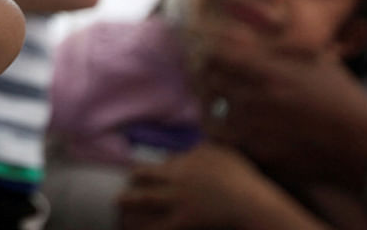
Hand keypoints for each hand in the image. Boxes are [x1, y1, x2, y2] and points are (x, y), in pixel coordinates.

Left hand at [118, 143, 323, 229]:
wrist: (248, 201)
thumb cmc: (243, 179)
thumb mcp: (225, 154)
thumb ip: (209, 148)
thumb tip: (198, 145)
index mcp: (187, 162)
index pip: (162, 162)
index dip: (152, 167)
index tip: (141, 170)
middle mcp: (176, 178)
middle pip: (145, 175)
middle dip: (133, 178)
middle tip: (125, 180)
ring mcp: (176, 199)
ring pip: (144, 199)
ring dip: (128, 200)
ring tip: (117, 201)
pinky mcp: (182, 220)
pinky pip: (158, 226)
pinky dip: (145, 228)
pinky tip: (133, 229)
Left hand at [188, 27, 366, 190]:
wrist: (364, 146)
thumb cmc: (344, 101)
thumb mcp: (318, 62)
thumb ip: (285, 51)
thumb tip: (258, 40)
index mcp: (268, 72)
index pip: (216, 56)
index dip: (208, 55)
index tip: (209, 57)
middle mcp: (256, 98)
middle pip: (208, 84)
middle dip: (206, 82)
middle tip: (208, 83)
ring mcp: (254, 129)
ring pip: (210, 116)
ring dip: (211, 111)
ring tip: (216, 110)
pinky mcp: (259, 155)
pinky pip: (226, 144)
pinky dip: (224, 137)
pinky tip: (232, 134)